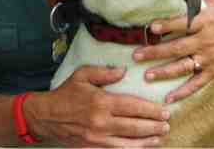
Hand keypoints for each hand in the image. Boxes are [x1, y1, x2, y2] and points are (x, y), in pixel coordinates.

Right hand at [25, 65, 170, 146]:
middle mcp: (101, 122)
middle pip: (135, 127)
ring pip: (129, 143)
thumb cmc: (65, 94)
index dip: (151, 110)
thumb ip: (104, 72)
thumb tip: (123, 71)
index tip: (164, 110)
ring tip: (160, 136)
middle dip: (154, 126)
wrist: (45, 117)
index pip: (133, 107)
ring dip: (148, 141)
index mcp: (101, 102)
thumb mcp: (82, 75)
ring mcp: (97, 139)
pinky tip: (142, 147)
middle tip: (167, 123)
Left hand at [132, 0, 213, 103]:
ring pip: (183, 67)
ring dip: (164, 72)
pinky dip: (184, 92)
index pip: (183, 23)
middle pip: (177, 48)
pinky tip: (169, 98)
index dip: (167, 25)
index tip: (151, 28)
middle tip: (136, 55)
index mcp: (205, 21)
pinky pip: (197, 83)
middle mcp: (205, 40)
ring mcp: (209, 58)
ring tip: (146, 76)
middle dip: (156, 52)